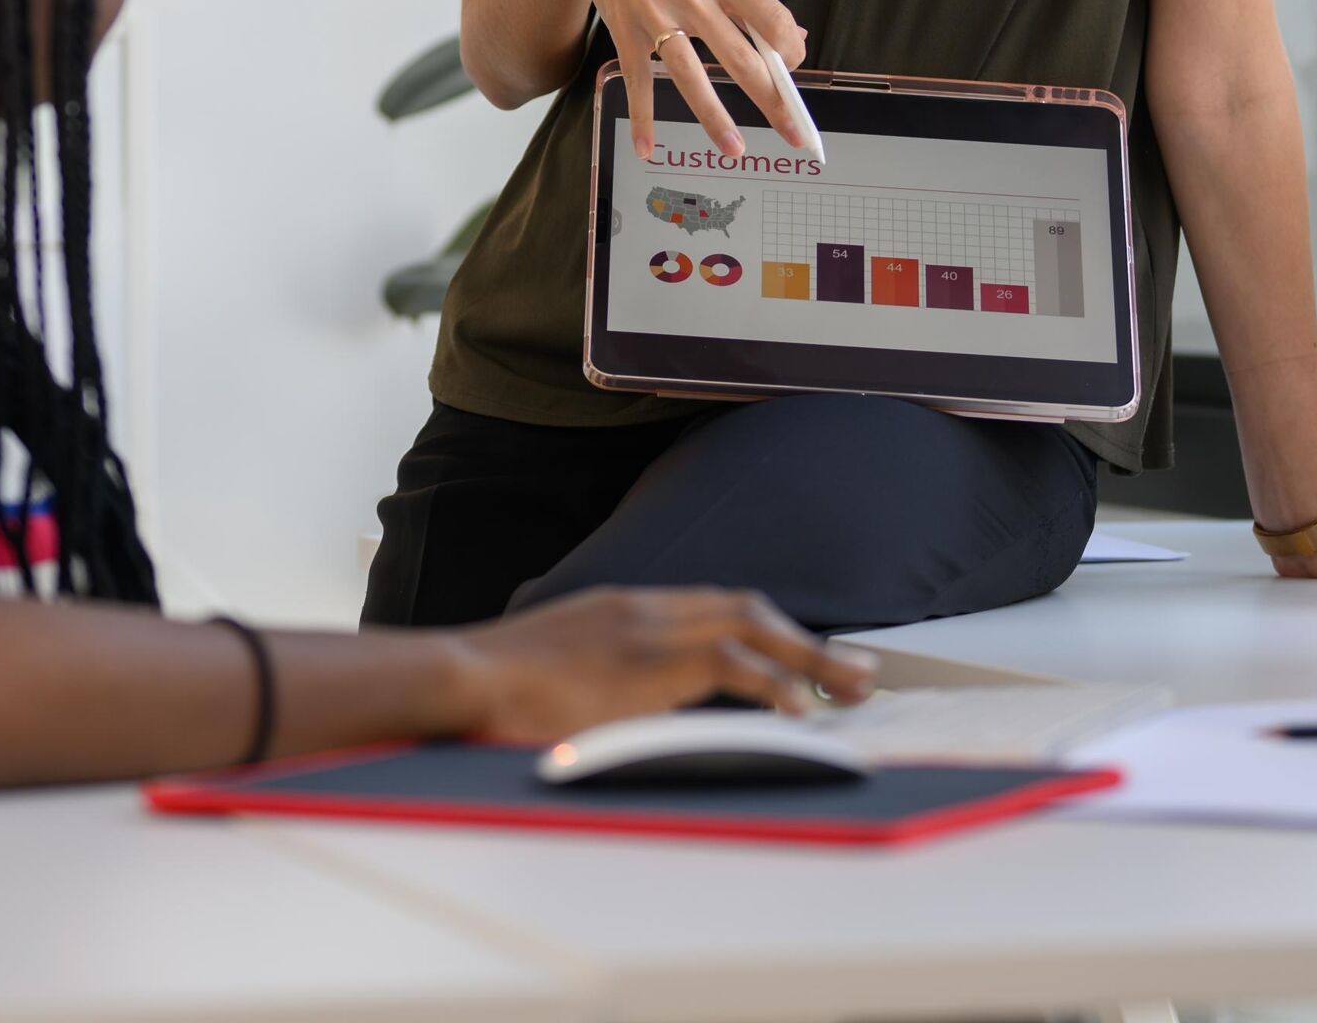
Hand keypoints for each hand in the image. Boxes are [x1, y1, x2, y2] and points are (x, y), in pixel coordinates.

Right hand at [434, 586, 879, 744]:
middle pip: (745, 607)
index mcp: (620, 608)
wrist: (460, 676)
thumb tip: (612, 710)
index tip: (802, 655)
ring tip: (853, 689)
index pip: (712, 606)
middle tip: (856, 672)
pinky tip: (802, 709)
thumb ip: (591, 679)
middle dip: (806, 640)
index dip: (765, 631)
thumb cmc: (488, 689)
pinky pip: (730, 665)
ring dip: (810, 658)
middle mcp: (641, 607)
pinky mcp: (647, 661)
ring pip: (751, 627)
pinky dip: (774, 682)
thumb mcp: (550, 672)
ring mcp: (645, 628)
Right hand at [544, 0, 808, 160]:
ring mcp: (655, 14)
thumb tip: (790, 36)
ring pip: (691, 76)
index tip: (795, 70)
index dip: (790, 51)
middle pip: (740, 57)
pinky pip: (638, 81)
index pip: (771, 19)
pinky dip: (642, 118)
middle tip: (794, 133)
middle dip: (772, 100)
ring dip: (716, 118)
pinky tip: (647, 148)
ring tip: (736, 149)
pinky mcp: (624, 30)